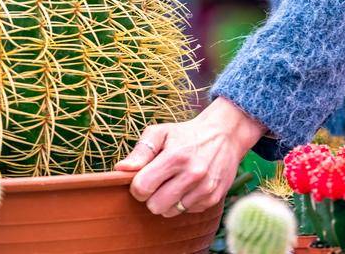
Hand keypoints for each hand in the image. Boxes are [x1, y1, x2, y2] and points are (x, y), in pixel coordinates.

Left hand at [118, 97, 264, 216]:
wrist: (225, 135)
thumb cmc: (186, 134)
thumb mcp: (161, 133)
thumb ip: (140, 151)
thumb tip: (120, 170)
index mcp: (175, 157)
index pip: (142, 187)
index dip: (137, 186)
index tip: (142, 179)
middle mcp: (192, 174)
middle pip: (155, 206)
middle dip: (150, 196)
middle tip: (157, 182)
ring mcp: (205, 188)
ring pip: (170, 212)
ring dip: (167, 201)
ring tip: (173, 183)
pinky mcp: (213, 198)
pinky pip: (186, 212)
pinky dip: (183, 202)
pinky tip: (188, 186)